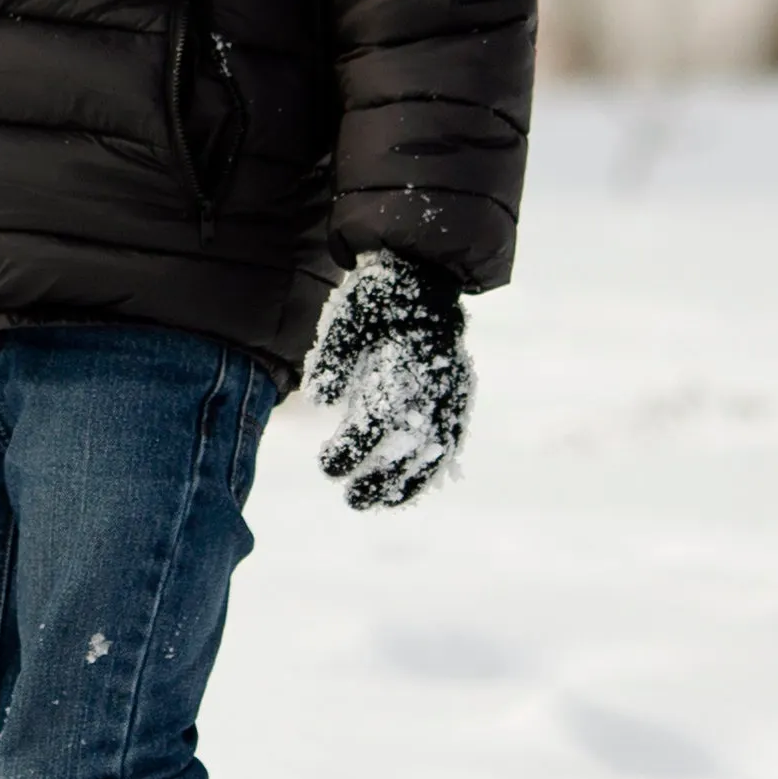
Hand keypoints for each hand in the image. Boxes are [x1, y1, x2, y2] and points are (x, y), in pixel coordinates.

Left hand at [303, 250, 470, 510]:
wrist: (428, 275)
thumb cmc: (380, 300)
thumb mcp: (349, 318)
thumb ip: (334, 360)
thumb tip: (318, 400)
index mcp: (403, 368)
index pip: (374, 424)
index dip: (350, 451)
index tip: (327, 467)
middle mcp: (432, 386)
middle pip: (406, 449)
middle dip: (378, 479)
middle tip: (351, 499)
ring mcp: (452, 393)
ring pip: (433, 452)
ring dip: (405, 483)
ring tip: (377, 503)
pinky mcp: (460, 395)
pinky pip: (449, 441)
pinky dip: (429, 468)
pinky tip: (407, 487)